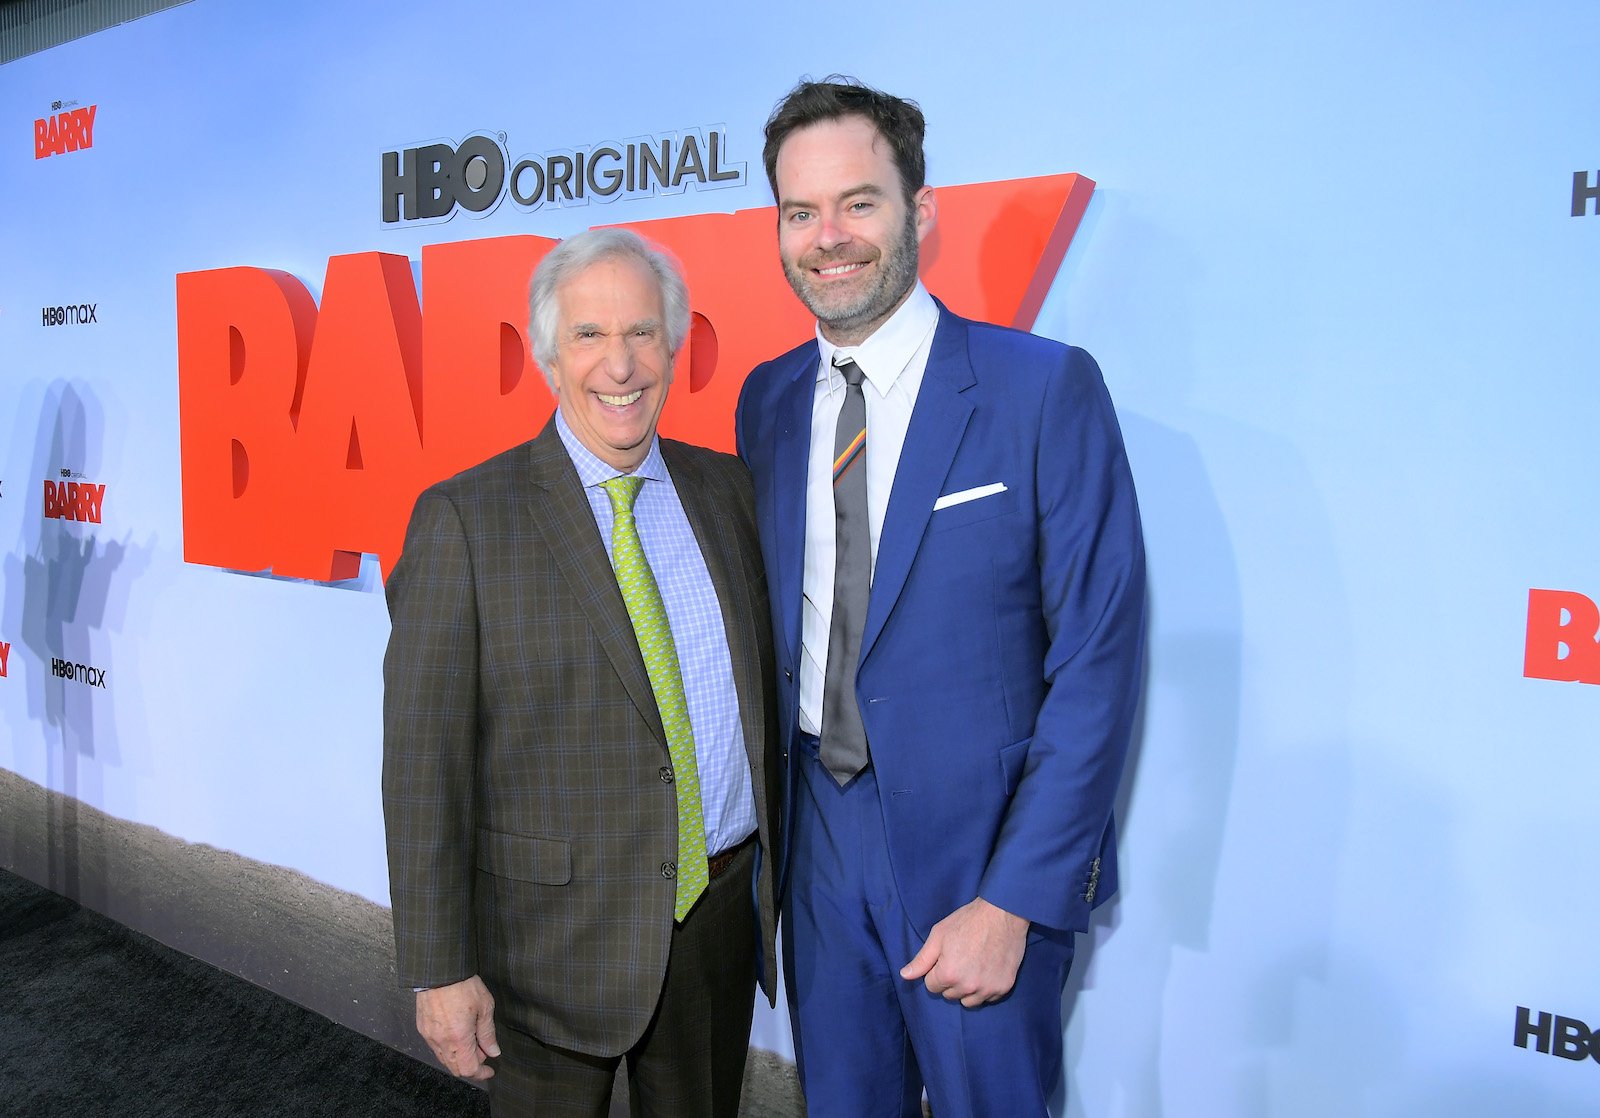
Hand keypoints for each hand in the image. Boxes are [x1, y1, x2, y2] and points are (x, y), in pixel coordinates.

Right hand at [416, 975, 499, 1079]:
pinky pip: (435, 1047)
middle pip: (455, 1068)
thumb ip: (488, 1033)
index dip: (481, 1073)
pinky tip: (457, 1034)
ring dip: (459, 1057)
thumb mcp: (485, 1007)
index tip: (490, 1070)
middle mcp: (441, 1042)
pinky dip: (448, 1048)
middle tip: (483, 1050)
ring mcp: (429, 1036)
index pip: (469, 1069)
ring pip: (445, 1059)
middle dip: (471, 1064)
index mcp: (458, 1040)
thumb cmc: (464, 986)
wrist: (439, 971)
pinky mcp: (422, 1028)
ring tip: (471, 1040)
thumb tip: (493, 1052)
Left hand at [899, 897, 1028, 1007]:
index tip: (946, 958)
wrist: (1003, 914)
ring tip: (973, 966)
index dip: (936, 971)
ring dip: (967, 989)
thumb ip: (921, 960)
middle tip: (961, 959)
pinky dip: (985, 989)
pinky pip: (987, 998)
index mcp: (948, 974)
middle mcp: (968, 987)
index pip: (932, 986)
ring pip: (968, 1001)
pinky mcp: (1004, 988)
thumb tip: (905, 976)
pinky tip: (987, 969)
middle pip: (949, 995)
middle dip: (951, 980)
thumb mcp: (939, 935)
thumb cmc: (968, 921)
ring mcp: (988, 989)